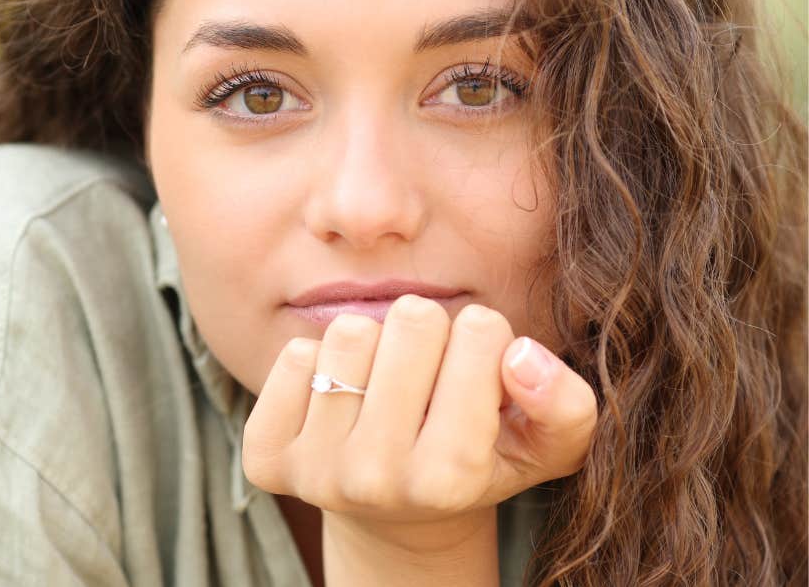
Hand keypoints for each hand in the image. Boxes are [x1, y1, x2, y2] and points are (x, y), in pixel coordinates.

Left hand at [242, 294, 596, 536]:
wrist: (396, 512)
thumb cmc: (482, 459)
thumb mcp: (545, 444)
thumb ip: (565, 404)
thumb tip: (523, 356)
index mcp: (450, 478)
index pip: (479, 331)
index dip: (485, 334)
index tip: (478, 369)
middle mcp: (376, 482)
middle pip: (412, 320)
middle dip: (430, 331)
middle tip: (428, 374)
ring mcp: (315, 472)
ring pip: (350, 332)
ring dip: (374, 342)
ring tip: (385, 384)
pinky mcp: (266, 457)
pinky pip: (295, 354)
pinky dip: (320, 360)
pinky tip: (342, 398)